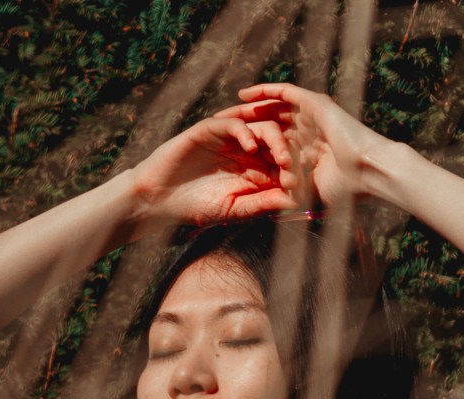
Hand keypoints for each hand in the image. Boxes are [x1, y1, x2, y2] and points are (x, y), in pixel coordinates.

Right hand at [131, 116, 298, 227]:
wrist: (160, 199)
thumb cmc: (196, 208)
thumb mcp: (235, 210)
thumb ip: (262, 205)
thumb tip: (294, 203)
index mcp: (256, 170)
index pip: (283, 166)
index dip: (295, 173)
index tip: (303, 187)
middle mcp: (247, 151)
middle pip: (278, 144)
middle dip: (290, 155)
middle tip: (295, 169)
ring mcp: (231, 138)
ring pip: (263, 128)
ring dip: (276, 141)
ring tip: (281, 158)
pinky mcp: (211, 129)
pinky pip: (234, 123)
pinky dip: (245, 131)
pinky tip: (251, 146)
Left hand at [215, 83, 398, 208]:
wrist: (367, 173)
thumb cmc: (341, 193)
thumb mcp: (305, 199)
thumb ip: (285, 202)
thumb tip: (267, 217)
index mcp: (301, 154)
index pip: (267, 148)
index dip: (246, 151)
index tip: (222, 156)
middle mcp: (303, 133)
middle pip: (265, 126)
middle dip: (241, 127)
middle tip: (216, 129)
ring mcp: (308, 118)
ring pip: (271, 109)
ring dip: (247, 109)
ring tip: (225, 112)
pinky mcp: (314, 104)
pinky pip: (284, 93)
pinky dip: (264, 93)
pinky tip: (243, 96)